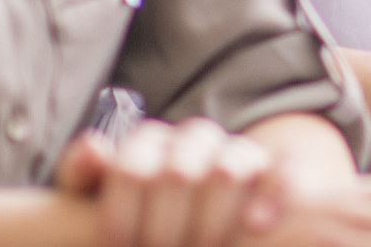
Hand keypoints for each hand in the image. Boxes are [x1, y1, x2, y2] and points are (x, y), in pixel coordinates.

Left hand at [56, 117, 292, 246]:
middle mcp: (194, 139)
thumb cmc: (137, 211)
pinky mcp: (275, 176)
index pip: (131, 170)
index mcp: (149, 142)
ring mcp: (238, 154)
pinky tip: (256, 226)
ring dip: (210, 225)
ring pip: (228, 171)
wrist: (202, 210)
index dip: (120, 219)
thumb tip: (94, 145)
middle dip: (163, 230)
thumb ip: (84, 174)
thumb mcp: (98, 196)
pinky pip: (286, 175)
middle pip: (178, 175)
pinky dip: (276, 198)